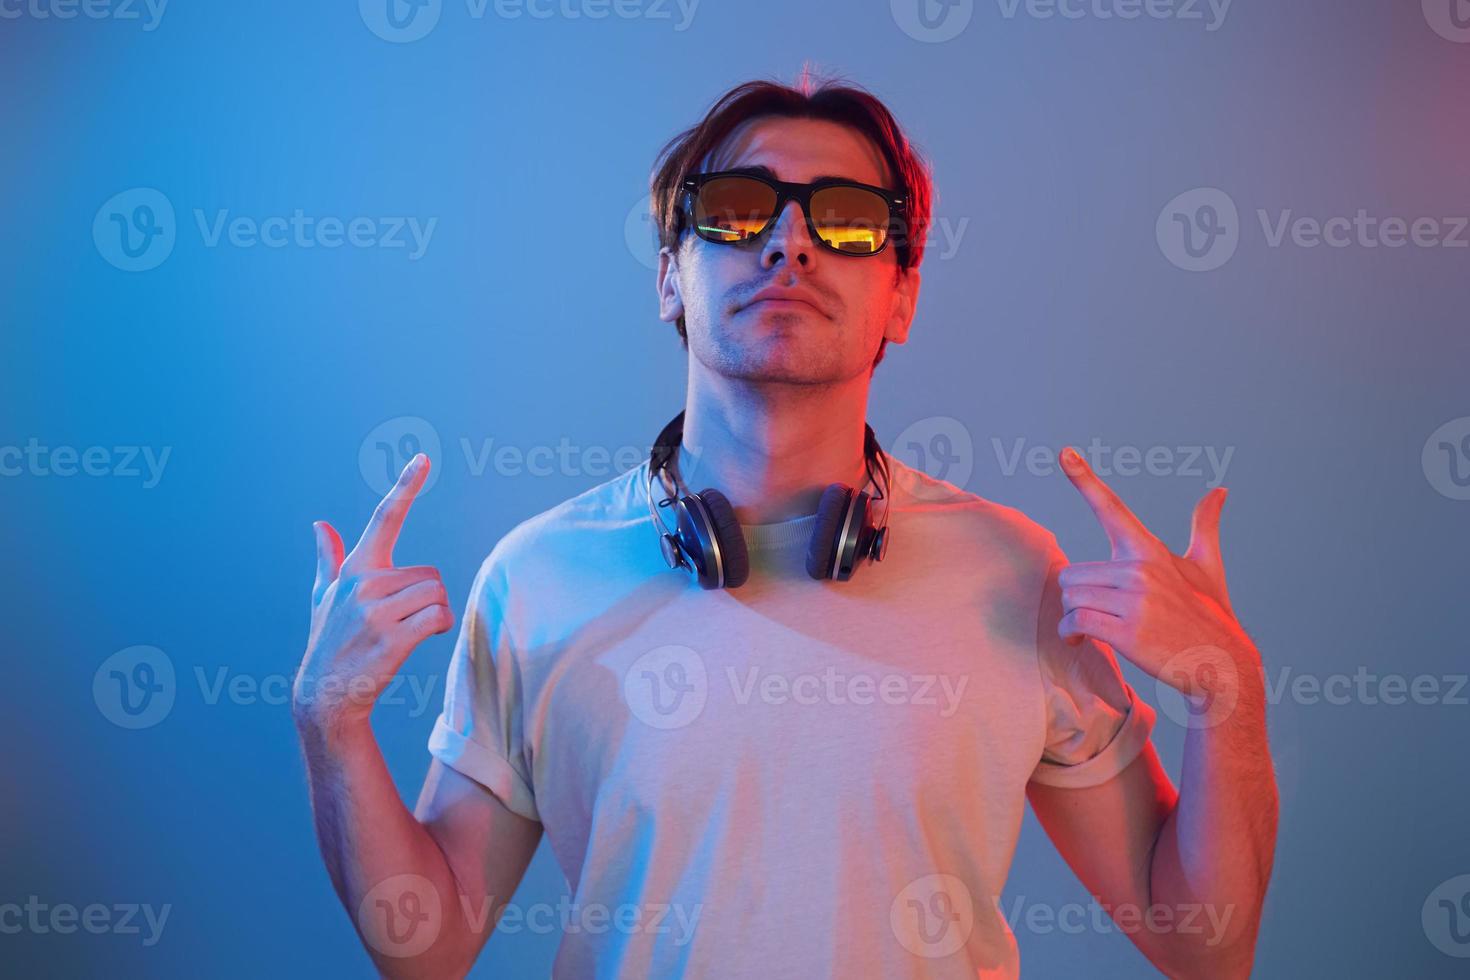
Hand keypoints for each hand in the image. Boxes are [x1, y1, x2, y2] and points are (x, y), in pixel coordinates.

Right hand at [293, 453, 453, 734]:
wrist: (326, 695)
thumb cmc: (330, 642)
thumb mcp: (324, 598)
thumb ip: (328, 558)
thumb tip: (319, 524)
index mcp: (355, 569)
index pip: (384, 518)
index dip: (406, 486)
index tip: (423, 458)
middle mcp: (365, 583)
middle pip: (431, 573)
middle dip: (426, 596)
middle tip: (399, 622)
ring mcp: (377, 611)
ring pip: (438, 594)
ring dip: (434, 614)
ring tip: (404, 634)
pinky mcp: (393, 636)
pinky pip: (440, 616)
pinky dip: (439, 628)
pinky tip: (418, 641)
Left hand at [1056, 446, 1256, 694]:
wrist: (1222, 664)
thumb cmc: (1210, 612)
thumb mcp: (1208, 565)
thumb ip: (1205, 525)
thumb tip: (1220, 491)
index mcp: (1150, 549)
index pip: (1111, 508)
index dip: (1085, 479)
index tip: (1064, 452)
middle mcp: (1141, 568)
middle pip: (1071, 574)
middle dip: (1077, 597)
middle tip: (1098, 612)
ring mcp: (1135, 600)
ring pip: (1070, 598)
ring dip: (1073, 617)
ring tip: (1094, 628)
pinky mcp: (1127, 631)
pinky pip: (1075, 622)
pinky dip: (1070, 634)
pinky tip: (1081, 640)